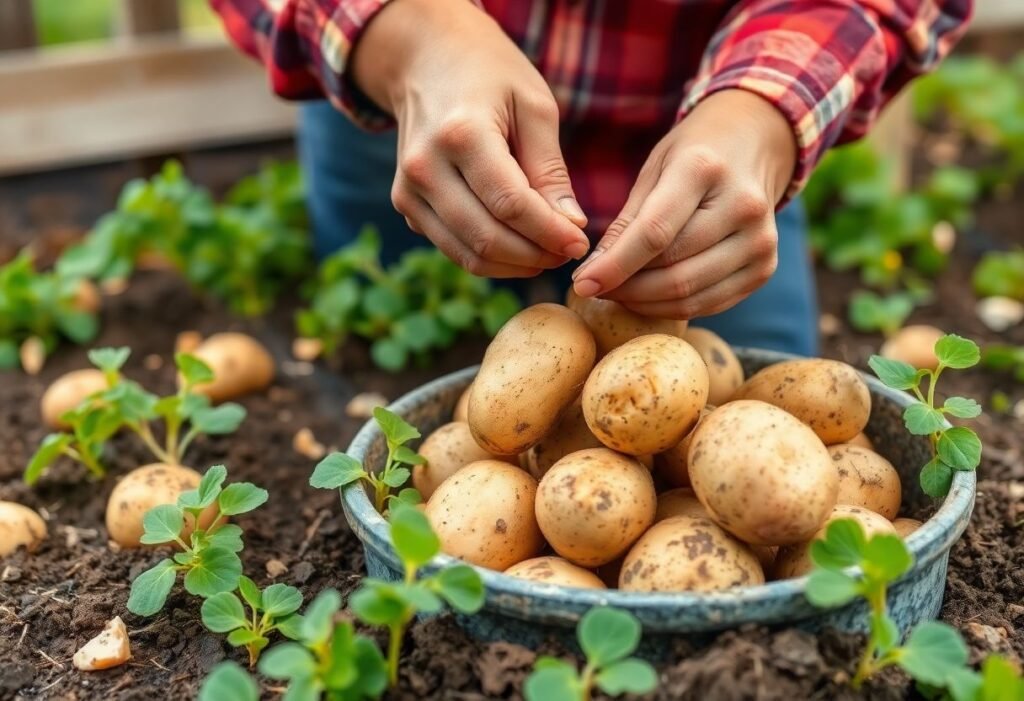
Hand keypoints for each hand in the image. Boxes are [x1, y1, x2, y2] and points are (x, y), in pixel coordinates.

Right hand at [352, 0, 589, 277]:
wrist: (427, 59)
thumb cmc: (491, 76)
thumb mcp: (534, 106)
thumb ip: (550, 170)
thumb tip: (570, 227)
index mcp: (460, 134)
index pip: (510, 205)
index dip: (550, 233)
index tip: (581, 243)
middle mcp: (425, 167)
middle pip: (487, 237)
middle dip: (536, 256)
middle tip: (570, 252)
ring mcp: (409, 190)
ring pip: (469, 255)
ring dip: (515, 265)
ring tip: (550, 252)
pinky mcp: (406, 206)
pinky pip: (454, 249)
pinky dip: (492, 258)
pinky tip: (520, 244)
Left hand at [571, 90, 796, 317]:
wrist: (755, 145)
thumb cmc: (693, 155)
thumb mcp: (654, 169)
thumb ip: (626, 222)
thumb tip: (593, 275)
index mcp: (705, 169)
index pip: (654, 233)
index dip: (615, 266)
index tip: (581, 284)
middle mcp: (743, 206)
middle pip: (673, 270)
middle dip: (625, 288)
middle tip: (595, 288)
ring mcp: (761, 241)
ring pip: (691, 294)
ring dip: (645, 302)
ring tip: (619, 292)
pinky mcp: (766, 267)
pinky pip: (710, 303)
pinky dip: (673, 307)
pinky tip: (649, 296)